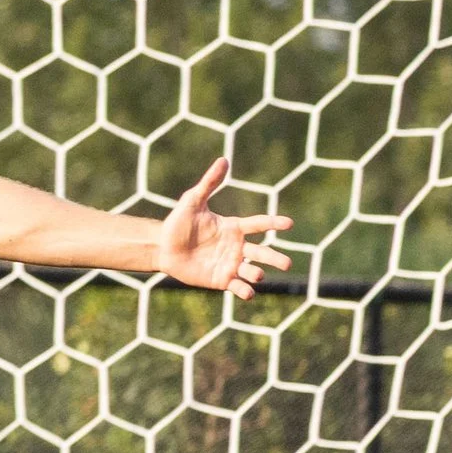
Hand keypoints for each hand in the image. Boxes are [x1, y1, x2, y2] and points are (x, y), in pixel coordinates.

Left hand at [157, 158, 292, 299]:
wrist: (162, 247)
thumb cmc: (178, 223)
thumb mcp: (193, 201)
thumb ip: (209, 183)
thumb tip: (224, 160)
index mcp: (234, 227)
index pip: (259, 224)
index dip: (274, 223)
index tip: (289, 223)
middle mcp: (237, 247)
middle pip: (262, 252)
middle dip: (274, 258)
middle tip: (286, 263)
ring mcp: (230, 264)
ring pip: (252, 271)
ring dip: (257, 274)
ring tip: (258, 275)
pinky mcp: (220, 279)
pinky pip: (237, 286)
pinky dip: (245, 291)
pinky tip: (248, 292)